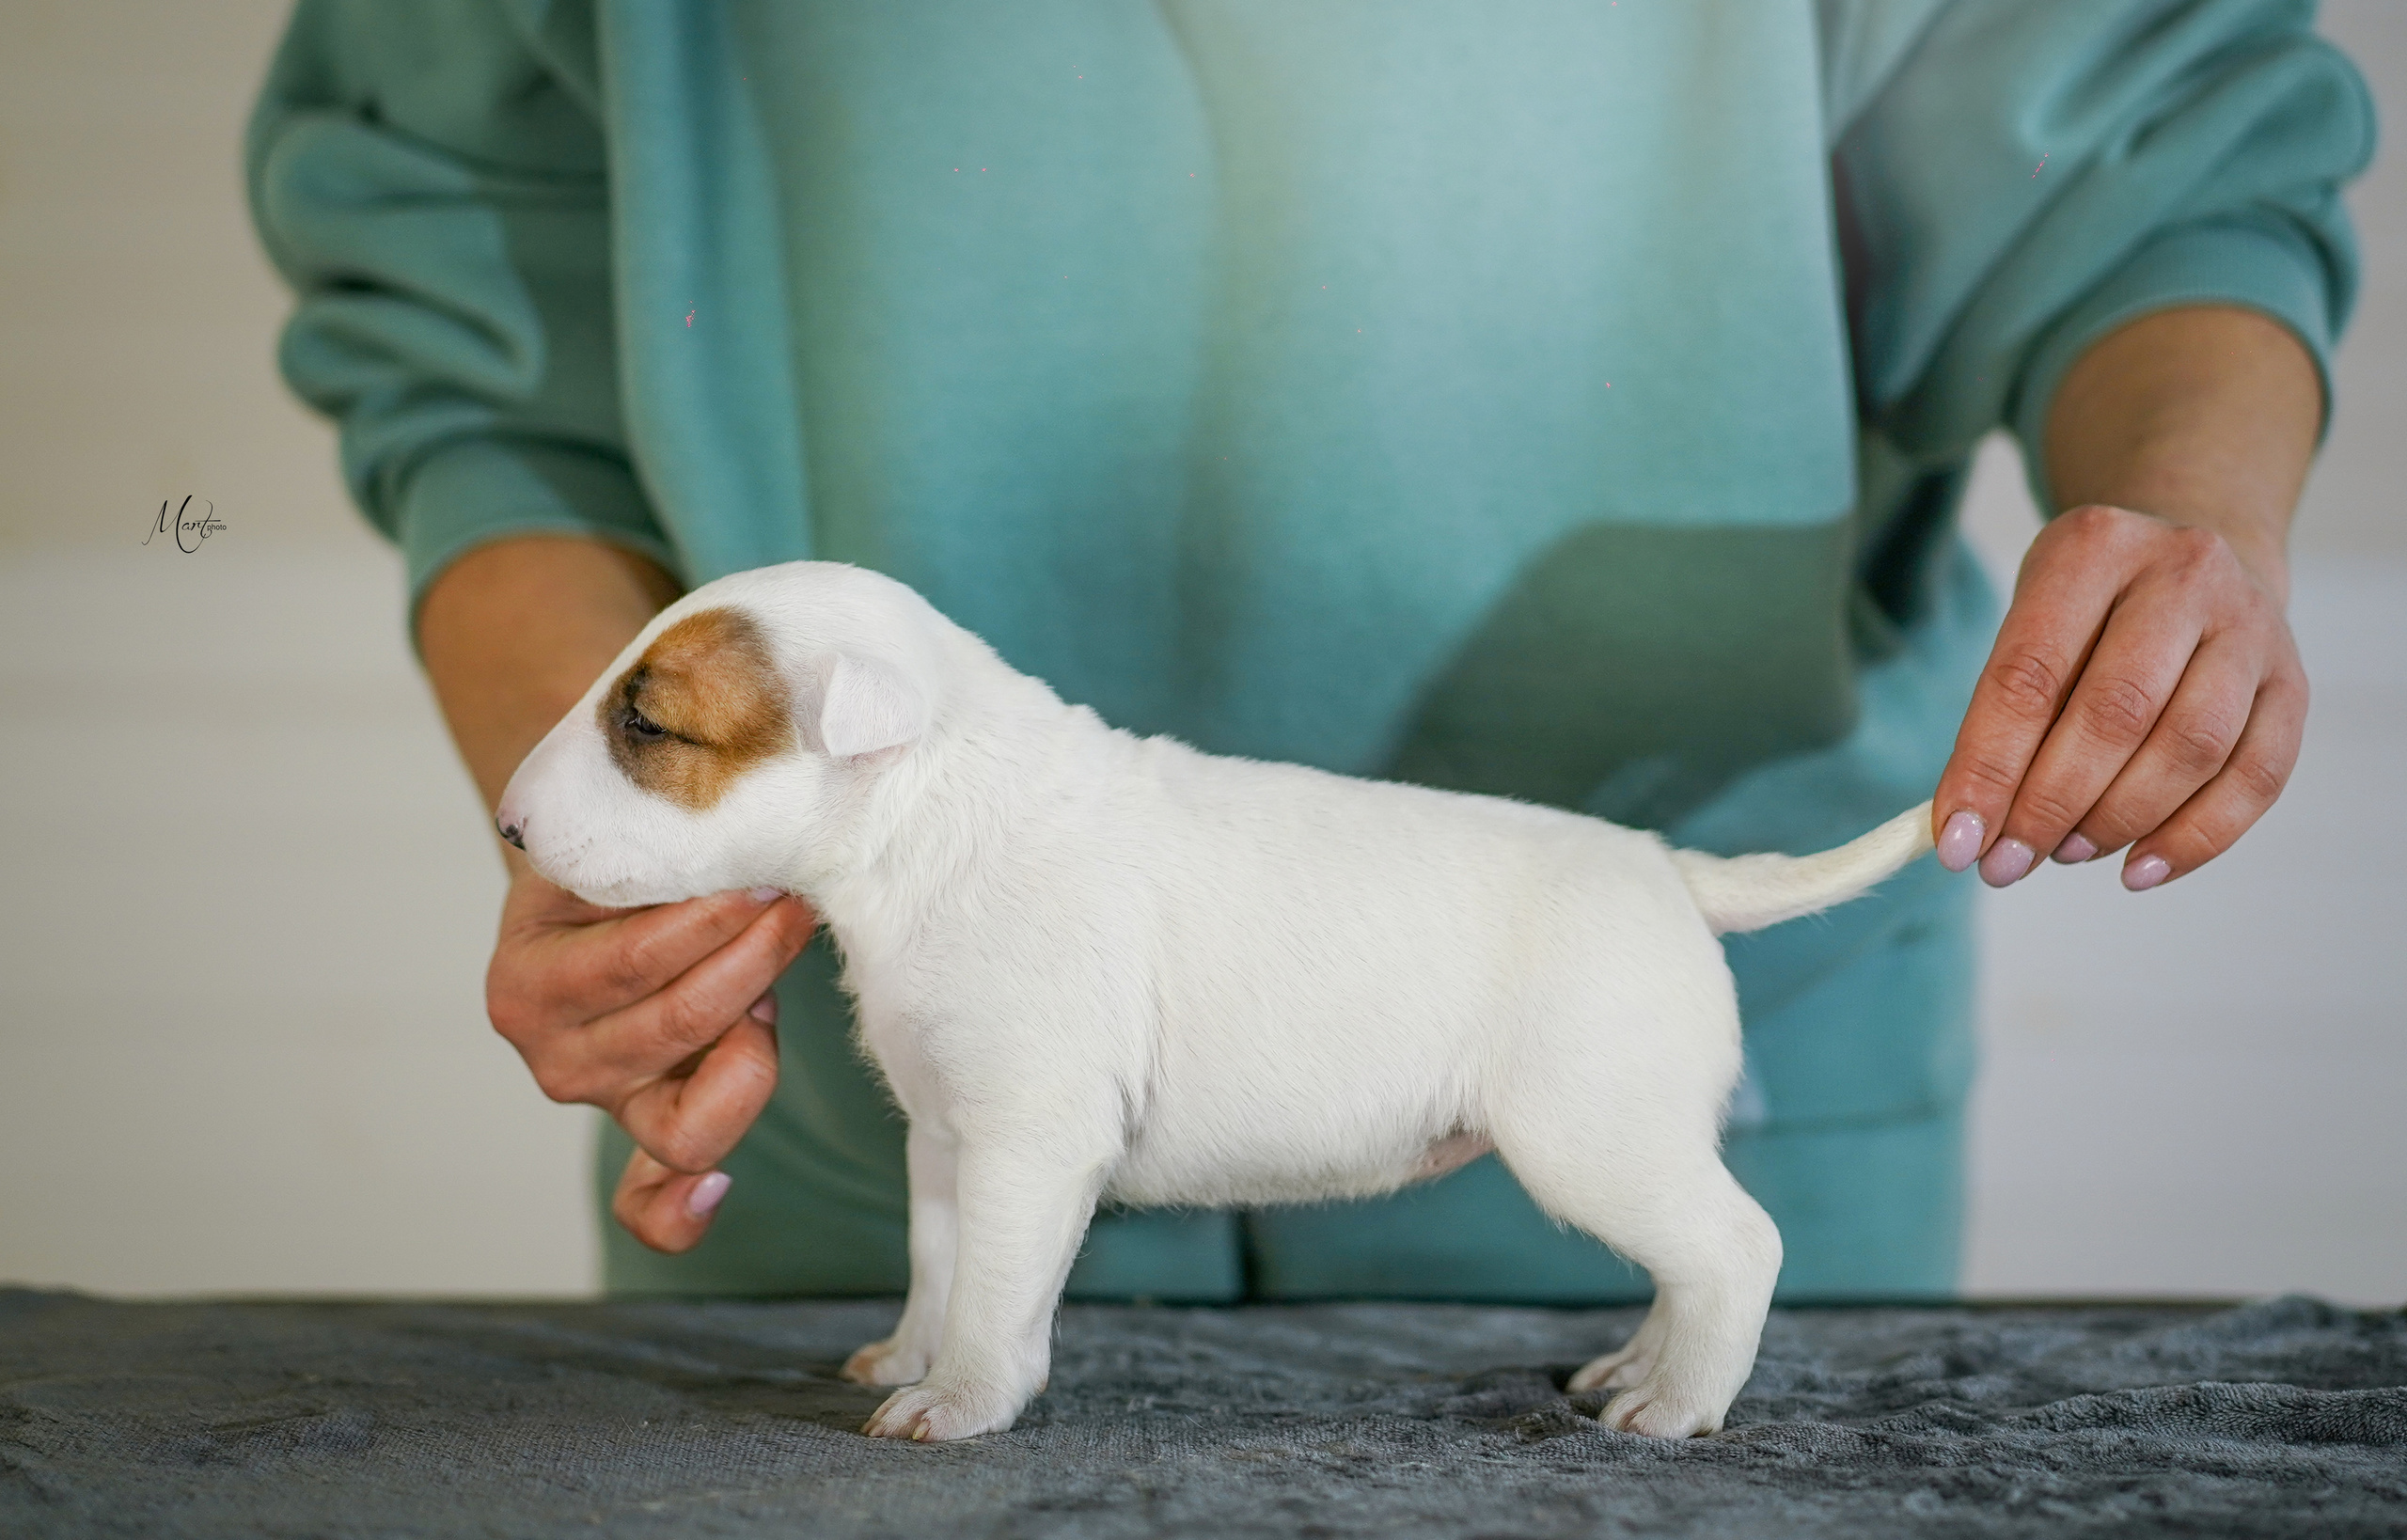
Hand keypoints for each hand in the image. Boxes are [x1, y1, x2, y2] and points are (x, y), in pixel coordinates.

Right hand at [484, 869, 817, 1251]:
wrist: (586, 902)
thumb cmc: (608, 871)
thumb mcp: (609, 848)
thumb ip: (654, 860)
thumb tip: (736, 856)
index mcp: (528, 988)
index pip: (637, 963)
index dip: (717, 923)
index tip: (767, 879)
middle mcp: (556, 1061)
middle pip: (677, 1029)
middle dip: (753, 961)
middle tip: (791, 909)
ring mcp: (602, 1105)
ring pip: (689, 1115)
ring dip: (755, 1038)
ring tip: (773, 975)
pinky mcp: (642, 1131)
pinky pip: (646, 1204)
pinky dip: (677, 1212)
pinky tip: (718, 1191)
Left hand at [1933, 504, 2307, 891]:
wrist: (2194, 570)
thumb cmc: (2088, 616)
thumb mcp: (2029, 627)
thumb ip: (2000, 718)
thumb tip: (1966, 829)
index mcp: (2093, 549)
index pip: (2030, 675)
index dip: (1989, 769)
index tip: (1955, 843)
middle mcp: (2183, 574)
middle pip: (2115, 711)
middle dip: (2050, 805)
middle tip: (2007, 863)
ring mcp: (2250, 626)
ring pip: (2191, 746)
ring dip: (2120, 820)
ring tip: (2067, 852)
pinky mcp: (2292, 682)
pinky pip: (2256, 777)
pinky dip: (2195, 838)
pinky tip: (2140, 870)